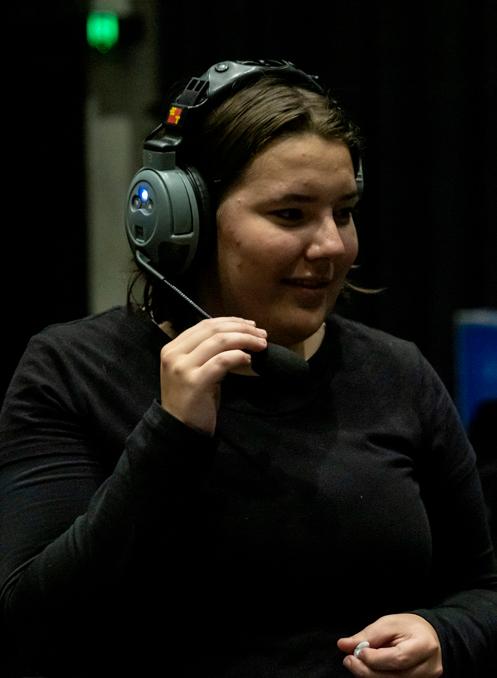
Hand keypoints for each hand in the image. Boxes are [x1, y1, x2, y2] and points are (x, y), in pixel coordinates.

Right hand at [159, 317, 266, 434]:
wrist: (180, 430)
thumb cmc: (192, 400)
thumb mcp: (195, 370)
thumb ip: (206, 352)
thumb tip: (237, 335)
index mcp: (172, 348)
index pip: (204, 325)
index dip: (231, 321)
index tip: (250, 325)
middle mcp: (174, 354)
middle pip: (213, 330)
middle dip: (241, 328)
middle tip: (261, 334)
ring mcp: (182, 368)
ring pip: (219, 341)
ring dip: (245, 340)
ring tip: (261, 344)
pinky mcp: (195, 382)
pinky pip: (222, 361)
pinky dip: (238, 356)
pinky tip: (249, 360)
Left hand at [337, 613, 442, 676]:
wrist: (427, 636)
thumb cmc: (407, 627)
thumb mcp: (388, 624)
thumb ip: (367, 635)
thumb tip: (343, 645)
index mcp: (424, 646)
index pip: (398, 659)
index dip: (375, 659)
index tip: (358, 652)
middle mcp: (429, 668)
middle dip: (367, 672)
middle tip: (349, 661)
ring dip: (370, 677)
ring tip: (356, 664)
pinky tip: (368, 670)